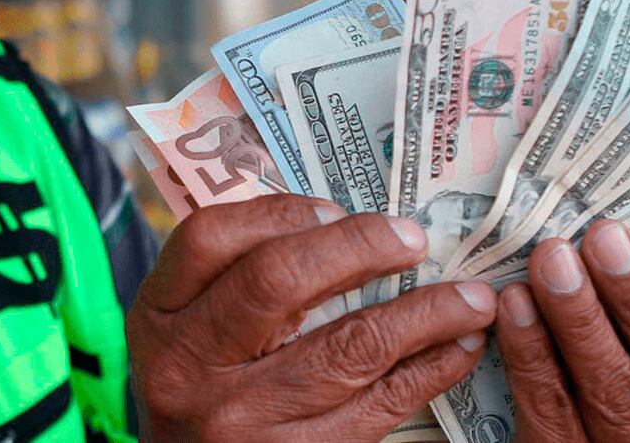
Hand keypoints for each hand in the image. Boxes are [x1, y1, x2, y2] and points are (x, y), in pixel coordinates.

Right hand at [127, 195, 498, 440]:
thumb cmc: (205, 387)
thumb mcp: (188, 330)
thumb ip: (237, 277)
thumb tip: (346, 223)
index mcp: (158, 317)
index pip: (209, 238)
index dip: (279, 213)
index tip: (335, 208)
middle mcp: (188, 368)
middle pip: (276, 281)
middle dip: (357, 248)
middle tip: (413, 238)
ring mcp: (240, 421)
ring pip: (347, 348)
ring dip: (423, 314)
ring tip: (471, 296)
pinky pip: (379, 408)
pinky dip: (429, 370)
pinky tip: (459, 346)